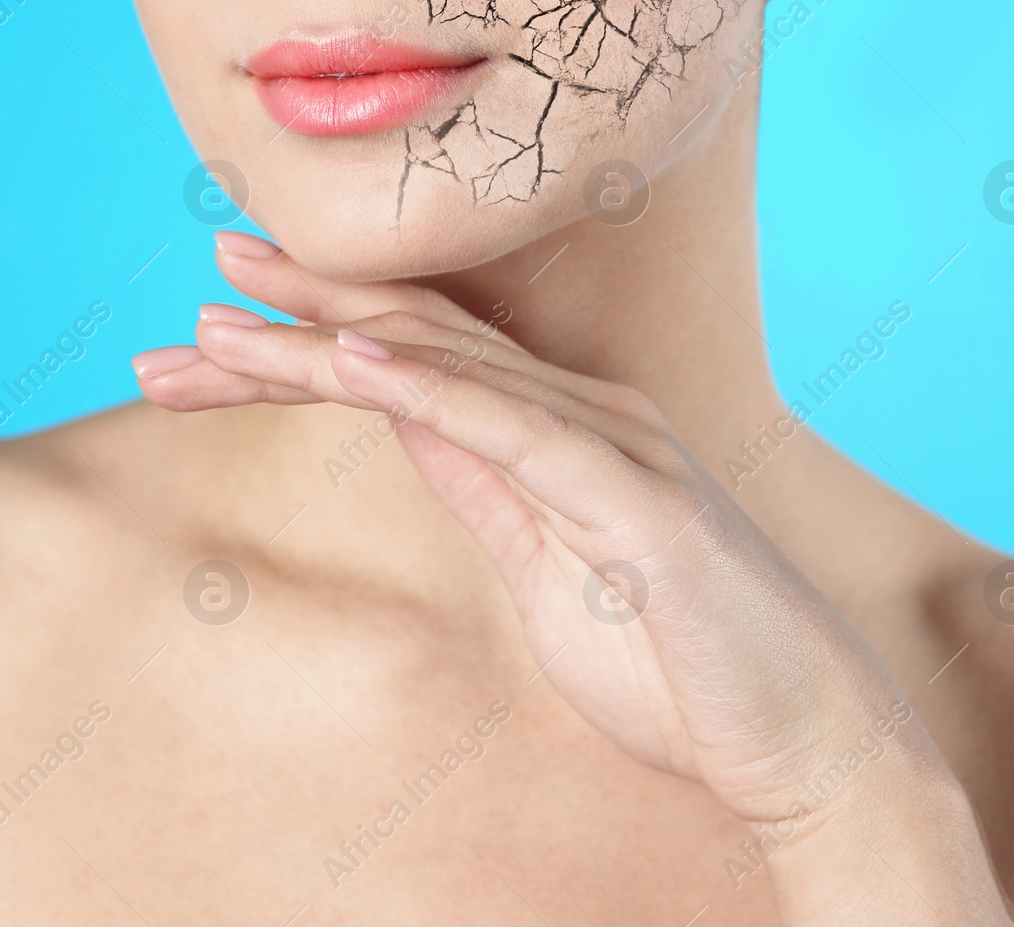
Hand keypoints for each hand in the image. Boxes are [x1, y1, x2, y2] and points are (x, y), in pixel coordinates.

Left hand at [135, 232, 1013, 924]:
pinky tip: (348, 362)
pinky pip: (512, 428)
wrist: (804, 740)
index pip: (418, 361)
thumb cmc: (678, 663)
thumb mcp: (543, 568)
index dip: (321, 329)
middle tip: (208, 272)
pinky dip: (425, 388)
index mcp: (560, 432)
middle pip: (416, 342)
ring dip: (325, 341)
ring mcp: (614, 446)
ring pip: (444, 368)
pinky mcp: (636, 499)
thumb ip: (481, 488)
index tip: (226, 316)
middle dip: (301, 312)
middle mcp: (586, 414)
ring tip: (220, 324)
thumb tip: (409, 425)